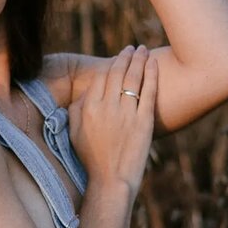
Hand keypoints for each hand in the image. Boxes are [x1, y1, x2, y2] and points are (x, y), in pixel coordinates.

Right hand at [67, 45, 157, 196]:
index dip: (110, 65)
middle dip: (126, 56)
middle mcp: (107, 106)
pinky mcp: (144, 121)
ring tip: (143, 50)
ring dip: (139, 60)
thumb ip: (75, 111)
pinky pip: (149, 91)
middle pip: (118, 73)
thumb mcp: (74, 134)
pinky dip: (151, 75)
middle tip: (132, 48)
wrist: (111, 179)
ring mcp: (127, 113)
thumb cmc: (91, 159)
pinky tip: (153, 64)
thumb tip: (82, 94)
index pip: (101, 78)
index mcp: (89, 108)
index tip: (118, 58)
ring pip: (134, 78)